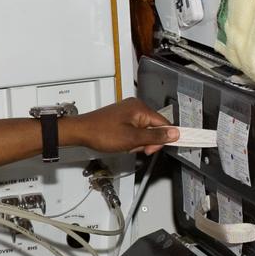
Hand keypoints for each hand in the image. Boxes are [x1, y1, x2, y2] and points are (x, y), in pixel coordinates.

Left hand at [63, 97, 178, 154]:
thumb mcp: (132, 138)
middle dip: (147, 142)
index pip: (163, 123)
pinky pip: (134, 131)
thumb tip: (174, 133)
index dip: (163, 138)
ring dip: (137, 142)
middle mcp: (135, 107)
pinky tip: (122, 143)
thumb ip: (155, 136)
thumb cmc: (101, 132)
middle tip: (136, 148)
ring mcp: (128, 112)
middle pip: (154, 128)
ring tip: (125, 145)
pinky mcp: (122, 118)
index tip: (167, 147)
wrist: (81, 132)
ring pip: (143, 131)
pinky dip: (130, 140)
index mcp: (140, 108)